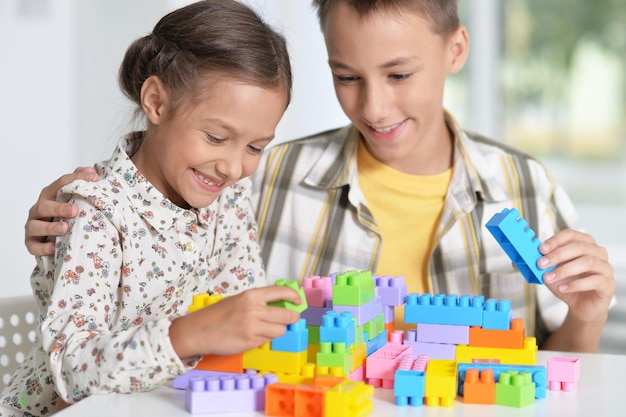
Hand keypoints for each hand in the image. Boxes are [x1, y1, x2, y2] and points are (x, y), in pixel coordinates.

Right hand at [25, 167, 98, 255]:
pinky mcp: (32, 243)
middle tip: (74, 210)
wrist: (54, 239)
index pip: (60, 183)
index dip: (76, 178)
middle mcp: (39, 209)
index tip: (94, 178)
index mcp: (50, 196)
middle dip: (58, 207)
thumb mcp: (73, 200)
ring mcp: (33, 226)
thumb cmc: (65, 216)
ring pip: (35, 226)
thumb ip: (80, 185)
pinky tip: (55, 247)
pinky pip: (34, 246)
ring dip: (50, 227)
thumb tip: (92, 171)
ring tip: (65, 228)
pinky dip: (44, 247)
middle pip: (44, 205)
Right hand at [169, 285, 302, 357]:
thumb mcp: (239, 300)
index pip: (282, 293)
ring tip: (267, 329)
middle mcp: (254, 310)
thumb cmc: (217, 315)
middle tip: (291, 320)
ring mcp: (253, 327)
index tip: (299, 302)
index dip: (294, 297)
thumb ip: (259, 302)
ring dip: (277, 331)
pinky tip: (253, 336)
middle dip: (292, 319)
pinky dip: (265, 339)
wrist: (199, 331)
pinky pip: (267, 340)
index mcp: (251, 296)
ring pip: (280, 331)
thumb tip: (280, 305)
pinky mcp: (250, 342)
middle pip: (287, 315)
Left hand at [539, 229, 614, 323]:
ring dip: (564, 270)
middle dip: (557, 255)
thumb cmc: (567, 284)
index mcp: (584, 244)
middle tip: (540, 264)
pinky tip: (563, 288)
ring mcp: (605, 267)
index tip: (541, 249)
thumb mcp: (549, 272)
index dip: (555, 240)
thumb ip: (536, 265)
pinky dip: (576, 284)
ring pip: (587, 262)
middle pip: (579, 247)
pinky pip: (594, 280)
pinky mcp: (607, 284)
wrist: (581, 305)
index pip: (570, 235)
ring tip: (549, 278)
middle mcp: (597, 252)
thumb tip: (515, 262)